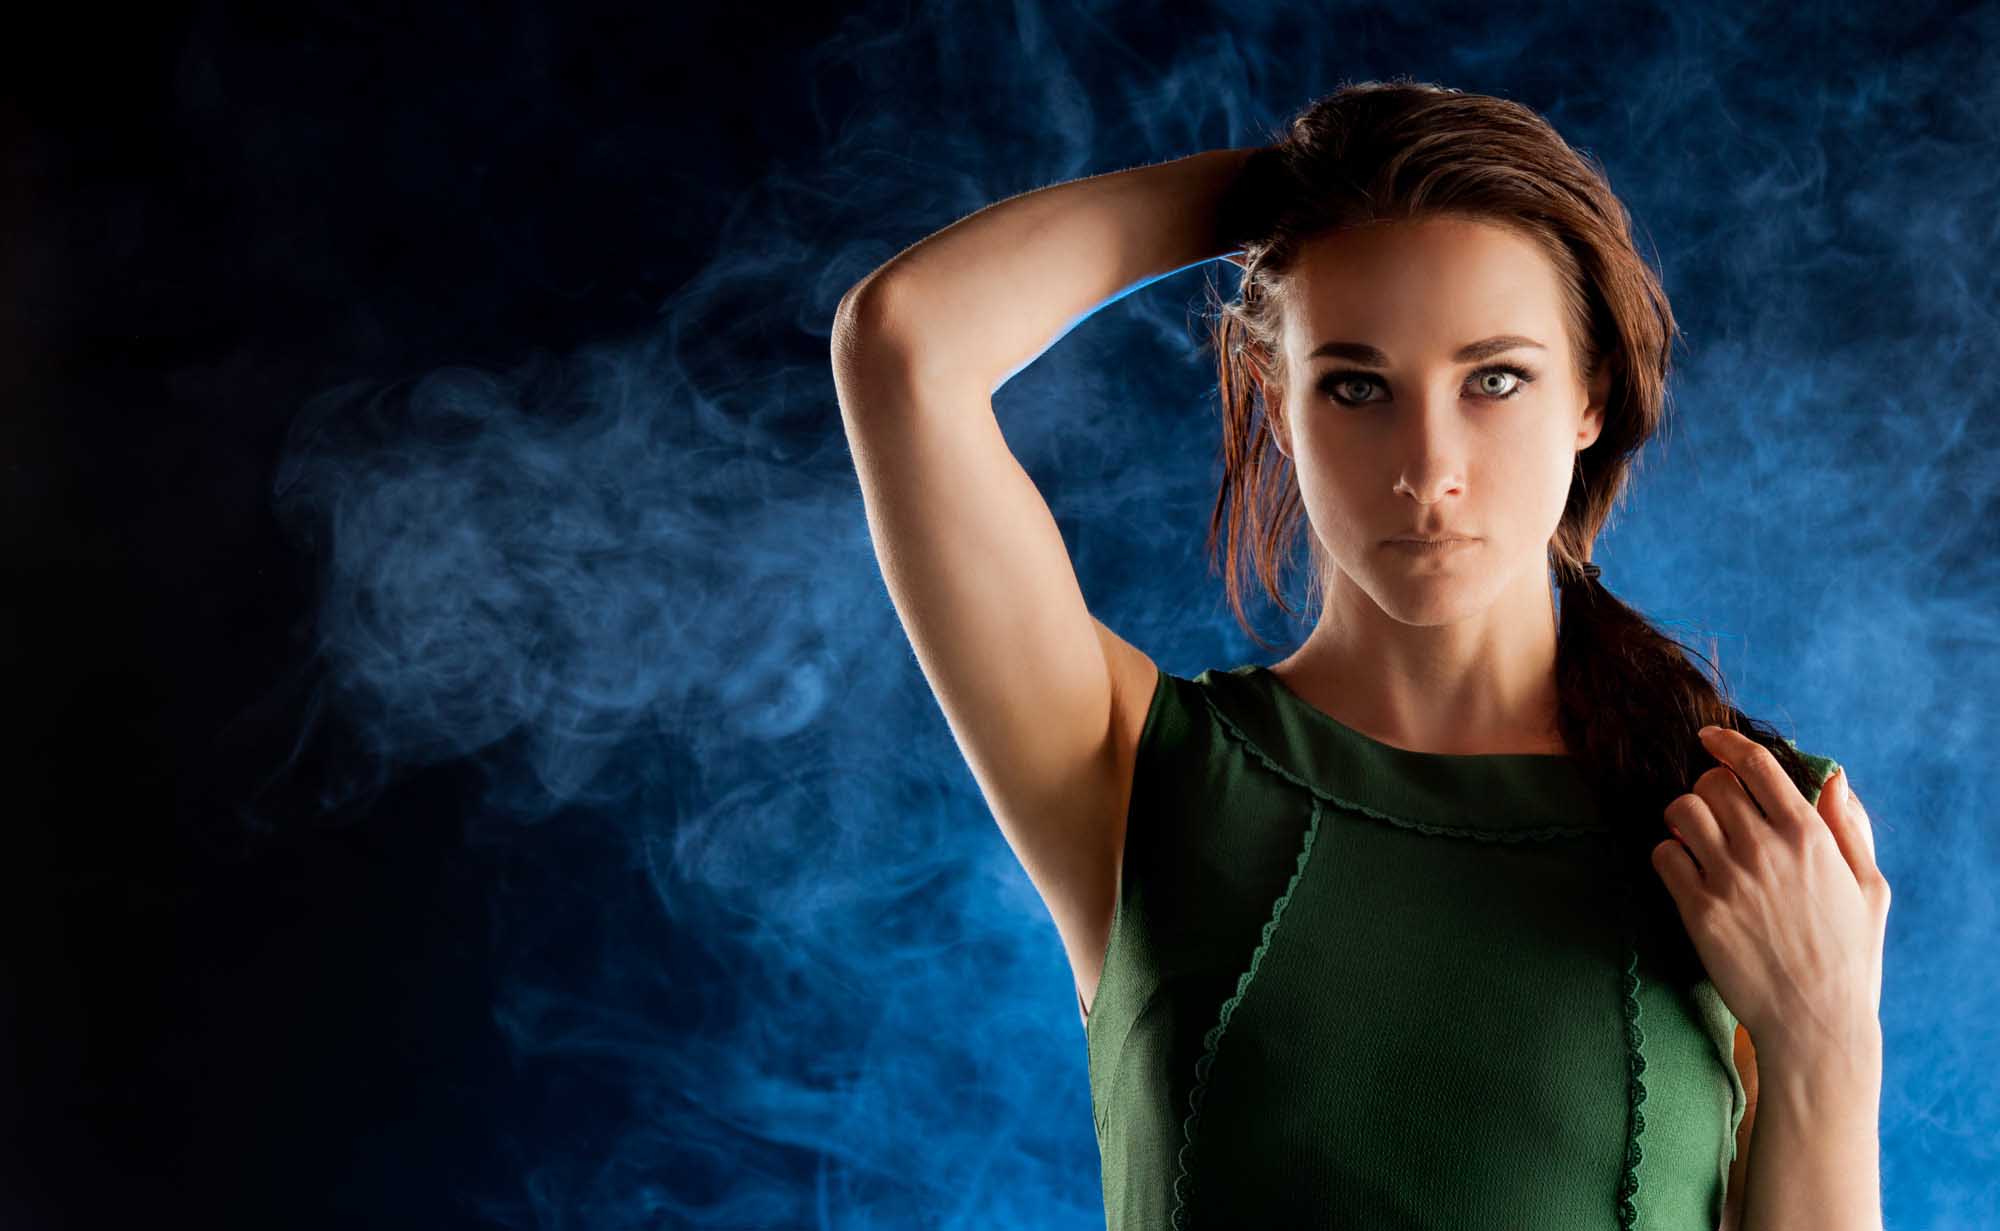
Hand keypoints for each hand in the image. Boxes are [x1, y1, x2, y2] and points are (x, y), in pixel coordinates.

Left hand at [1651, 726, 1890, 1061]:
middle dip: (1708, 790)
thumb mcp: (1869, 888)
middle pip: (1712, 782)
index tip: (1709, 738)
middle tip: (1714, 812)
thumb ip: (1849, 828)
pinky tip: (1686, 873)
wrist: (1815, 1022)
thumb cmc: (1849, 956)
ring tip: (1696, 839)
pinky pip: (1663, 854)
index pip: (1757, 765)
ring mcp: (1729, 878)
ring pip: (1681, 810)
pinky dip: (1669, 856)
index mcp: (1809, 836)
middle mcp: (1766, 848)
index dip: (1727, 743)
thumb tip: (1833, 778)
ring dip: (1683, 818)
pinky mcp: (1698, 909)